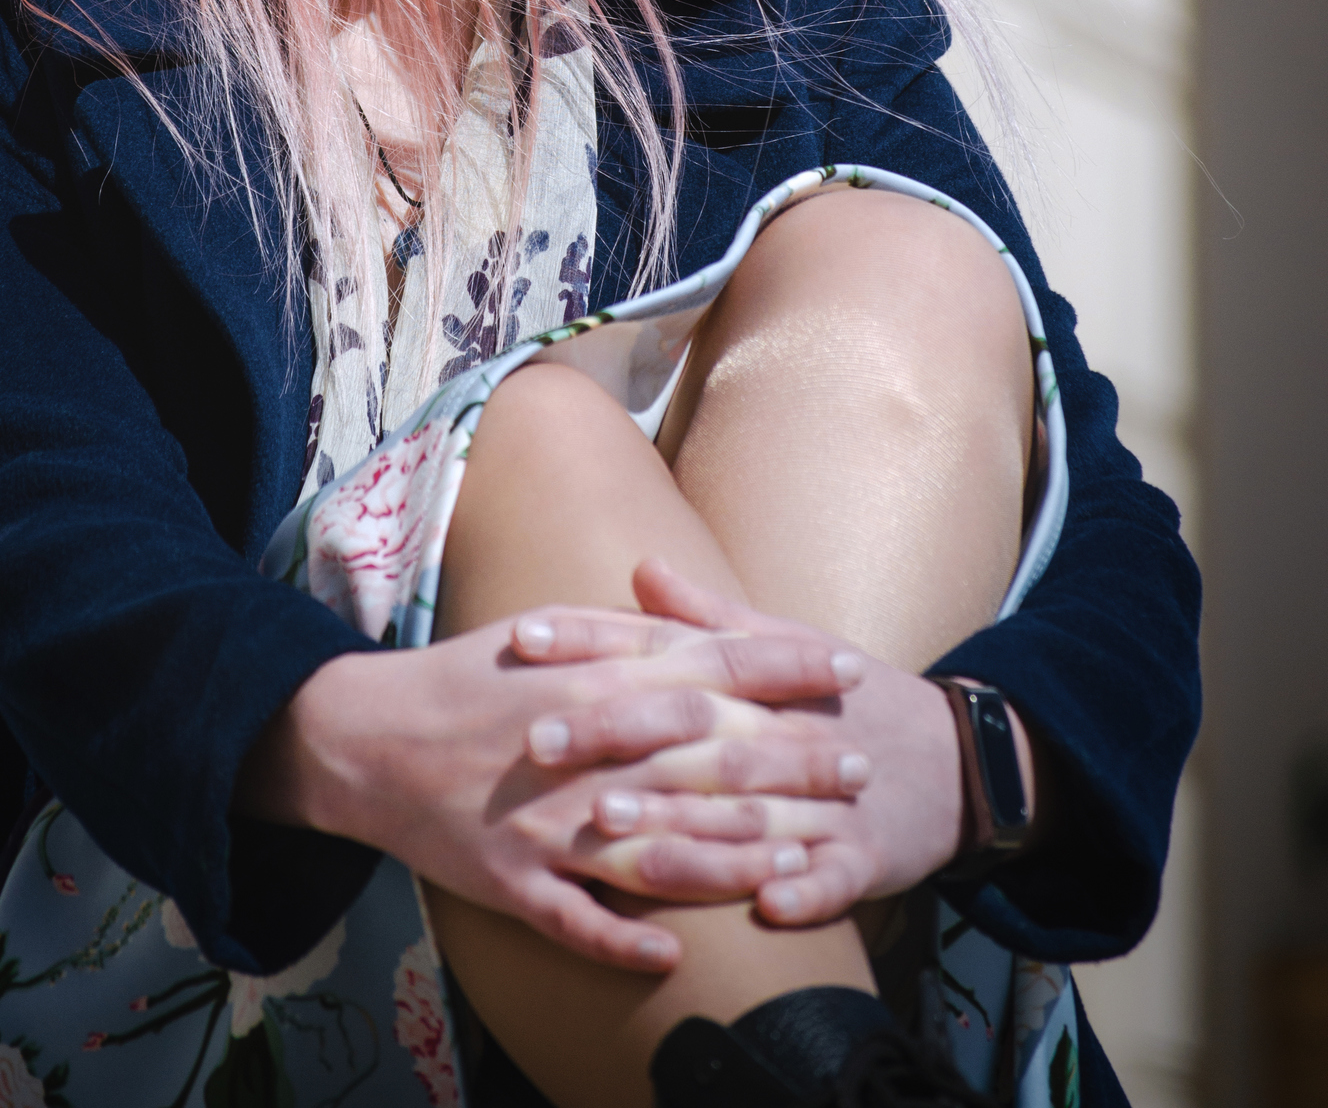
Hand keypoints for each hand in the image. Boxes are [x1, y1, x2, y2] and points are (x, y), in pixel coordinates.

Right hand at [240, 606, 865, 971]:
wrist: (370, 737)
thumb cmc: (470, 677)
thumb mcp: (551, 632)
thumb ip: (629, 633)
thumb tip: (703, 631)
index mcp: (595, 677)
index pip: (711, 664)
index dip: (784, 666)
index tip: (848, 669)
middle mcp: (586, 746)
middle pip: (707, 756)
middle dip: (793, 763)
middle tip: (861, 770)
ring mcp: (550, 821)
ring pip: (660, 844)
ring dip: (737, 855)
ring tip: (806, 860)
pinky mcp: (514, 881)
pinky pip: (577, 919)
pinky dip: (624, 939)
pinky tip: (674, 956)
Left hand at [511, 560, 1017, 928]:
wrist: (951, 758)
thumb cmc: (843, 702)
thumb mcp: (781, 645)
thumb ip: (703, 617)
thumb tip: (640, 566)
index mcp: (751, 675)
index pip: (660, 648)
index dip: (593, 639)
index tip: (521, 636)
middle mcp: (779, 727)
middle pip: (690, 728)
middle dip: (615, 734)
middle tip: (537, 744)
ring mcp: (825, 794)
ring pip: (746, 811)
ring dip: (681, 824)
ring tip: (614, 832)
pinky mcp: (866, 854)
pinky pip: (834, 875)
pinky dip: (804, 887)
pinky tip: (766, 906)